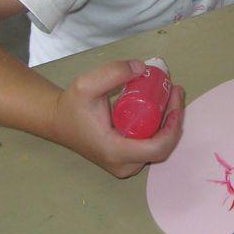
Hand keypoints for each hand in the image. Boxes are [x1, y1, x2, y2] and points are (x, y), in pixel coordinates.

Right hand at [51, 59, 184, 178]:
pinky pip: (150, 146)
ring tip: (171, 95)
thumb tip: (142, 68)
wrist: (58, 121)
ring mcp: (125, 165)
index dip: (173, 126)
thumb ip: (113, 72)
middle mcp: (123, 164)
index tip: (175, 101)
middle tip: (175, 91)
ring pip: (158, 148)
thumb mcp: (87, 84)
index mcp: (116, 151)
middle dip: (174, 120)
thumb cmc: (71, 106)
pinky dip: (160, 127)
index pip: (157, 148)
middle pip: (162, 148)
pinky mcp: (125, 160)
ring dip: (169, 123)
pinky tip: (162, 106)